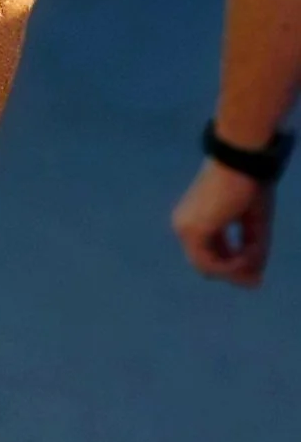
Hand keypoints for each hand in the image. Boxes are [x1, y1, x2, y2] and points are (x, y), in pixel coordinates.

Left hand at [172, 156, 274, 284]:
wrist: (242, 158)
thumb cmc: (249, 183)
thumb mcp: (254, 224)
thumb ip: (252, 253)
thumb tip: (254, 283)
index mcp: (195, 219)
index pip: (209, 253)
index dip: (232, 267)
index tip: (255, 276)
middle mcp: (184, 225)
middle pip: (207, 264)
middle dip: (233, 274)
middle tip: (257, 282)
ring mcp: (185, 229)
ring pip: (209, 267)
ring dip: (235, 267)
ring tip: (255, 256)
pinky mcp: (193, 232)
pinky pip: (212, 264)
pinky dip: (231, 265)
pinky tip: (247, 254)